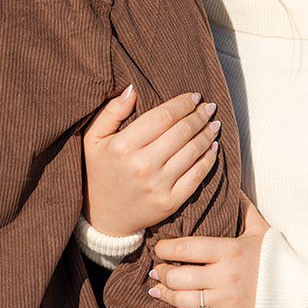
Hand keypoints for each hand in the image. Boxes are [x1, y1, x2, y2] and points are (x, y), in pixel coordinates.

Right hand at [82, 85, 221, 237]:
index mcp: (123, 146)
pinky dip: (209, 159)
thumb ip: (111, 111)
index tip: (194, 96)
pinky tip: (213, 147)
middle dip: (199, 116)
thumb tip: (133, 89)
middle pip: (182, 131)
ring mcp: (158, 185)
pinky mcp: (170, 202)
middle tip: (209, 107)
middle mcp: (142, 165)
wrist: (102, 217)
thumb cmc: (98, 171)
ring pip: (193, 151)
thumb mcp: (93, 139)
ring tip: (213, 124)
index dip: (183, 103)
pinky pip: (197, 176)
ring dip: (207, 134)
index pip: (163, 116)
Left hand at [148, 195, 270, 307]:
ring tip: (157, 288)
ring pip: (181, 300)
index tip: (160, 248)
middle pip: (178, 276)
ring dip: (164, 294)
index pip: (185, 248)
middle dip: (162, 273)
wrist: (301, 295)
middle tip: (158, 270)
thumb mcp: (262, 231)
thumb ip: (244, 209)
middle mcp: (225, 277)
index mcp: (230, 251)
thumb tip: (233, 186)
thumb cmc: (278, 260)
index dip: (165, 249)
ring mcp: (226, 303)